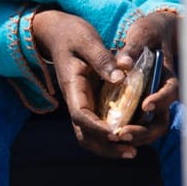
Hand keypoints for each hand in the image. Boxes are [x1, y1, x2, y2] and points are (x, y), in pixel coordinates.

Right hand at [32, 9, 131, 158]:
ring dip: (107, 147)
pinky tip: (128, 137)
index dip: (97, 128)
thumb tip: (120, 78)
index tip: (116, 134)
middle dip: (105, 147)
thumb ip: (102, 59)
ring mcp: (81, 101)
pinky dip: (110, 136)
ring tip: (131, 152)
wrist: (55, 33)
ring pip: (88, 134)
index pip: (80, 115)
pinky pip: (96, 125)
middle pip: (83, 134)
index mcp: (72, 86)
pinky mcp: (89, 100)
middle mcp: (75, 99)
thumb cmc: (71, 34)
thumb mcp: (87, 40)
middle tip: (130, 152)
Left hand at [111, 9, 180, 146]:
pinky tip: (104, 135)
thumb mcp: (142, 34)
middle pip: (160, 121)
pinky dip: (122, 131)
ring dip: (132, 137)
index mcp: (168, 77)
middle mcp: (161, 94)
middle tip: (122, 134)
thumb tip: (123, 64)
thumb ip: (133, 48)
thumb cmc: (148, 33)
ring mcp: (151, 103)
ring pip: (147, 128)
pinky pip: (133, 125)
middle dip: (143, 132)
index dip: (160, 100)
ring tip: (112, 139)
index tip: (146, 105)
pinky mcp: (137, 106)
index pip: (170, 92)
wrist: (152, 36)